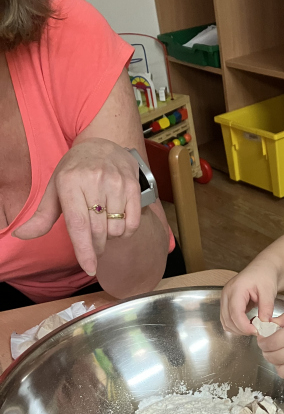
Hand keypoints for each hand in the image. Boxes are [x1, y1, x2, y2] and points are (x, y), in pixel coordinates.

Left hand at [13, 138, 141, 275]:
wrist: (104, 145)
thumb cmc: (76, 171)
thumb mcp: (56, 189)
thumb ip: (42, 216)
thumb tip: (21, 235)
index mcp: (70, 182)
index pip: (78, 224)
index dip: (84, 249)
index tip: (89, 268)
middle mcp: (94, 180)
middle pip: (98, 231)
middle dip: (95, 247)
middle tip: (92, 247)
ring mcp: (116, 183)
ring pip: (116, 229)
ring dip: (111, 237)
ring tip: (105, 225)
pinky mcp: (133, 186)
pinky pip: (132, 223)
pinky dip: (125, 231)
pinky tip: (118, 223)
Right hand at [221, 263, 278, 334]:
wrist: (262, 270)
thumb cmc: (265, 276)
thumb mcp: (269, 291)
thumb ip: (266, 307)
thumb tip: (264, 324)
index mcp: (236, 288)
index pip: (235, 312)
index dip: (244, 326)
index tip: (256, 331)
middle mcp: (226, 294)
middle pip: (228, 320)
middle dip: (242, 329)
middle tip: (257, 331)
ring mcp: (224, 299)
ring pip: (225, 322)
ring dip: (238, 329)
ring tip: (253, 327)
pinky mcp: (226, 304)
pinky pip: (227, 320)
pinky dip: (236, 326)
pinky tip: (248, 324)